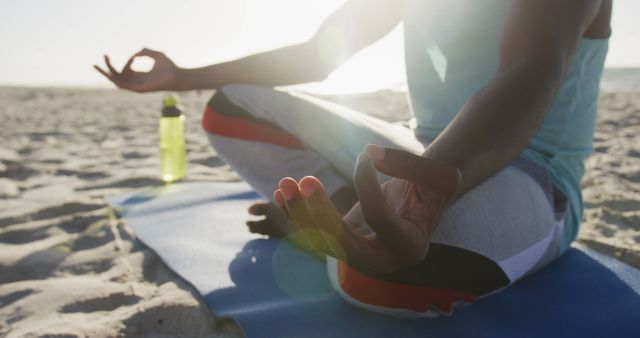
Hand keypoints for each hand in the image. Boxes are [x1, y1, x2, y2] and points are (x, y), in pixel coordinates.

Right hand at [94, 48, 179, 91]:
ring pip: (116, 82)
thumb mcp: (155, 55)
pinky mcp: (138, 89)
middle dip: (106, 69)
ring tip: (96, 66)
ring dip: (105, 74)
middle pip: (116, 77)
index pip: (125, 71)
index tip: (136, 56)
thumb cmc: (169, 66)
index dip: (127, 62)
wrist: (177, 75)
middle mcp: (136, 82)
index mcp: (140, 75)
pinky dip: (116, 78)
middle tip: (94, 63)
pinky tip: (109, 73)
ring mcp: (136, 86)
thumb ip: (144, 52)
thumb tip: (135, 54)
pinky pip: (123, 85)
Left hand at [274, 145, 460, 273]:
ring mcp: (360, 257)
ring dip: (299, 214)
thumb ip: (407, 164)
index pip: (378, 217)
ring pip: (322, 243)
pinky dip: (297, 216)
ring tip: (286, 184)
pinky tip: (282, 192)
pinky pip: (315, 236)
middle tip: (304, 182)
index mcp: (410, 247)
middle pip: (343, 245)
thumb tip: (368, 153)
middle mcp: (383, 261)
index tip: (365, 154)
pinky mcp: (344, 245)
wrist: (423, 199)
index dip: (366, 183)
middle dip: (319, 215)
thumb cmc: (433, 187)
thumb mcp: (438, 173)